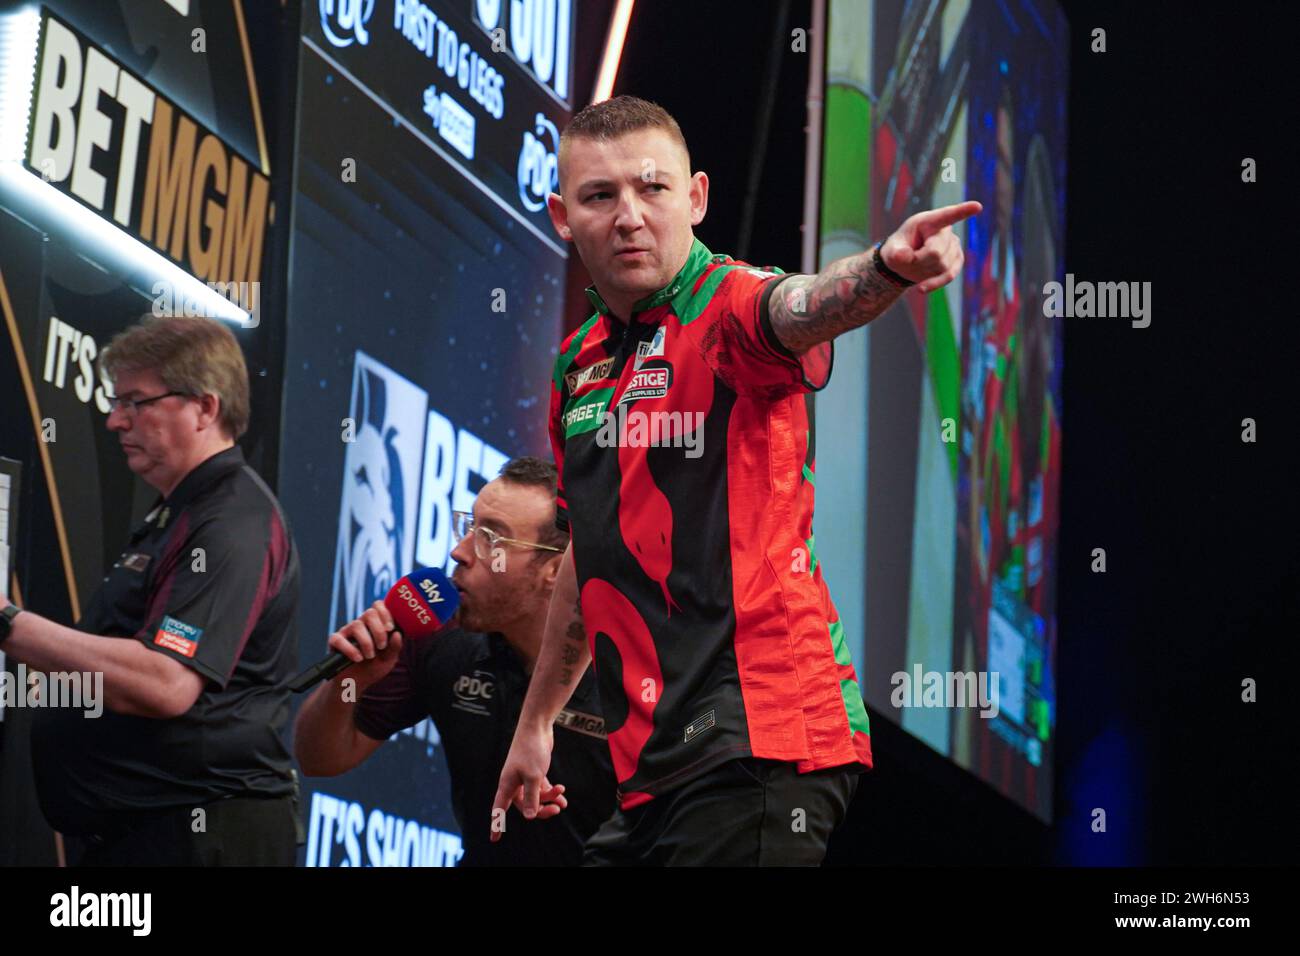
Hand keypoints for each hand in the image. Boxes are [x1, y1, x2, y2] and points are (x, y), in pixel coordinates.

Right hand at [326, 600, 401, 693]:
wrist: (356, 683)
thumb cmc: (374, 667)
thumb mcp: (389, 659)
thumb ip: (395, 647)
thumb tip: (397, 634)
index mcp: (375, 624)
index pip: (378, 606)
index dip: (385, 612)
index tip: (390, 628)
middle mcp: (361, 624)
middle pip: (369, 613)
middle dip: (378, 630)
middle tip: (381, 646)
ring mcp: (347, 632)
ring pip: (356, 625)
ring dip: (366, 642)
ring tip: (370, 656)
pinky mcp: (335, 642)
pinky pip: (339, 639)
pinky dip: (350, 649)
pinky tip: (357, 659)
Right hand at [489, 723, 564, 841]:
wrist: (537, 727)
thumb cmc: (531, 749)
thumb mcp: (534, 776)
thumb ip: (532, 797)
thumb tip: (529, 816)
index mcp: (507, 785)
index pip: (499, 809)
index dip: (496, 825)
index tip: (494, 840)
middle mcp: (514, 783)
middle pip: (524, 806)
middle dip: (541, 810)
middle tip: (556, 810)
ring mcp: (524, 777)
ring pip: (536, 797)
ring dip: (549, 799)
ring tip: (563, 800)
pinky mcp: (534, 771)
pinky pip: (542, 788)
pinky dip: (552, 792)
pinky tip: (563, 794)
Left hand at [881, 200, 981, 294]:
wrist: (904, 263)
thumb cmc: (898, 250)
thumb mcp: (890, 251)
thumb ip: (895, 253)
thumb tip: (903, 256)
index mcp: (928, 221)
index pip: (947, 216)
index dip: (963, 211)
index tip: (977, 206)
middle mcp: (945, 231)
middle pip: (936, 253)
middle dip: (919, 261)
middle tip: (908, 259)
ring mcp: (953, 245)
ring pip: (942, 266)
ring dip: (925, 271)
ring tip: (915, 264)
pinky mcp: (956, 260)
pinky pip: (949, 275)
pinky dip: (935, 283)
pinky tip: (922, 288)